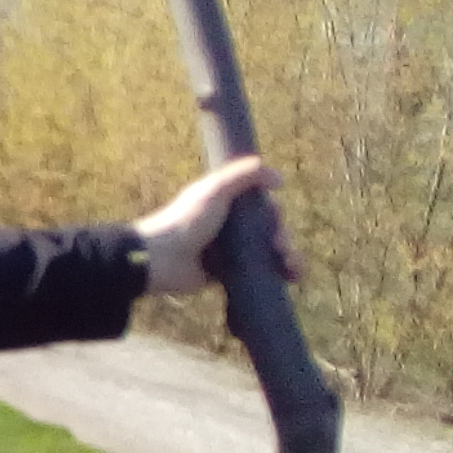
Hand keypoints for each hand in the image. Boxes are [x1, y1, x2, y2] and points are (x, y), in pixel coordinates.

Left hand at [131, 155, 295, 295]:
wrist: (161, 259)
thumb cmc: (186, 220)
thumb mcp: (215, 189)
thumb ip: (245, 175)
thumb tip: (280, 179)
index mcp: (226, 204)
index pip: (262, 207)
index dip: (274, 213)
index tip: (275, 220)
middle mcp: (229, 226)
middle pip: (268, 230)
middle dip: (282, 238)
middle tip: (279, 247)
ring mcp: (228, 252)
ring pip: (267, 252)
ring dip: (287, 257)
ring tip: (291, 269)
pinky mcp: (227, 275)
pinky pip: (257, 273)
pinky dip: (277, 274)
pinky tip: (291, 277)